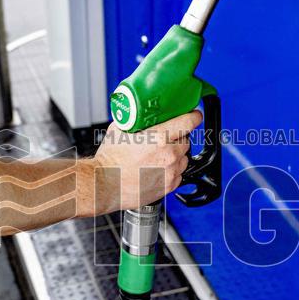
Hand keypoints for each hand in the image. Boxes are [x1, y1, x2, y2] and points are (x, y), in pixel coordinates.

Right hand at [85, 111, 202, 214]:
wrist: (104, 185)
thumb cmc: (110, 160)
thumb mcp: (120, 129)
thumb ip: (135, 120)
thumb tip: (140, 113)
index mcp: (159, 138)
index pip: (188, 122)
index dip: (193, 116)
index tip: (195, 115)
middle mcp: (168, 155)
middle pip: (186, 140)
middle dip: (178, 138)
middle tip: (164, 139)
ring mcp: (170, 172)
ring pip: (184, 158)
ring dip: (176, 155)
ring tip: (158, 156)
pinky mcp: (169, 186)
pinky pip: (179, 174)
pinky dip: (172, 170)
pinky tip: (157, 168)